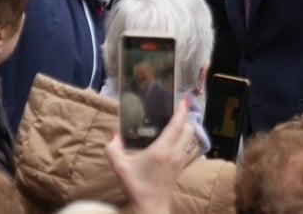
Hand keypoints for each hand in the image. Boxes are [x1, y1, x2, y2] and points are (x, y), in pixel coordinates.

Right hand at [105, 98, 196, 213]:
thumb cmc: (137, 187)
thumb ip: (113, 149)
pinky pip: (186, 149)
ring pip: (190, 140)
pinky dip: (183, 141)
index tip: (184, 100)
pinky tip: (172, 142)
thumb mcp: (120, 167)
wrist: (151, 208)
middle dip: (185, 119)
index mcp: (163, 149)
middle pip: (189, 130)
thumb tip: (114, 135)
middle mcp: (175, 153)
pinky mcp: (180, 169)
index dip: (182, 110)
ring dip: (186, 130)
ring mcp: (180, 162)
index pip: (177, 125)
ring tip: (175, 124)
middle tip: (177, 111)